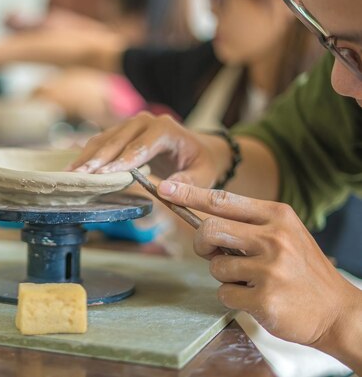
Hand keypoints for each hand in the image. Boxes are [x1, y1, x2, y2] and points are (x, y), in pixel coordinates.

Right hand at [69, 112, 226, 187]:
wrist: (199, 149)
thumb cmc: (200, 163)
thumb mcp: (203, 175)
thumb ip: (187, 183)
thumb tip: (164, 190)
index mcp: (166, 129)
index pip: (140, 146)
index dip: (122, 161)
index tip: (105, 175)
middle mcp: (145, 121)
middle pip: (117, 140)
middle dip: (97, 159)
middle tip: (80, 175)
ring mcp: (130, 125)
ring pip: (104, 139)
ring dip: (87, 157)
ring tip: (70, 174)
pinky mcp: (120, 132)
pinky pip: (100, 142)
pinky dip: (87, 155)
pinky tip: (74, 168)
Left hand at [157, 180, 361, 348]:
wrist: (339, 312)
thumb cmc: (303, 271)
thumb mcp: (285, 234)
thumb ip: (248, 226)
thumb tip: (202, 222)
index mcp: (277, 216)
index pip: (223, 200)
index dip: (189, 195)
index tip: (164, 189)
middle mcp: (274, 238)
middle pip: (209, 230)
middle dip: (201, 244)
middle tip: (212, 253)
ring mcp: (270, 269)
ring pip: (214, 266)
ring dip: (225, 276)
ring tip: (252, 280)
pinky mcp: (265, 298)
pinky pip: (224, 294)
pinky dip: (233, 298)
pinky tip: (258, 299)